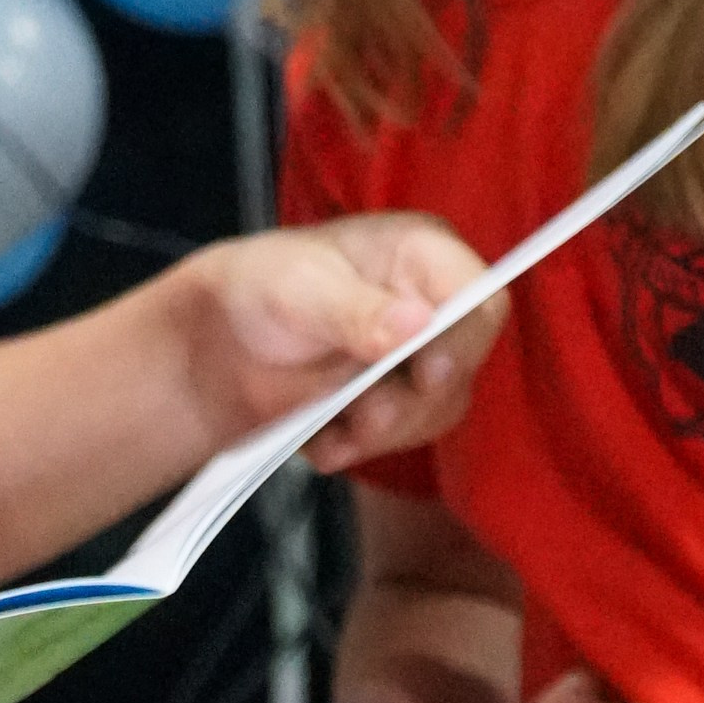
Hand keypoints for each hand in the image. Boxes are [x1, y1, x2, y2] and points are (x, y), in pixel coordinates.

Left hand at [187, 217, 503, 464]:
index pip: (482, 299)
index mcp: (423, 256)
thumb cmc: (262, 287)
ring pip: (437, 411)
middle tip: (364, 409)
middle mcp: (433, 307)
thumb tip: (417, 325)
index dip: (464, 340)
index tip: (426, 372)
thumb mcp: (300, 288)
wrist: (221, 343)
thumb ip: (356, 309)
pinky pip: (399, 440)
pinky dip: (357, 446)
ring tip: (332, 421)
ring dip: (383, 429)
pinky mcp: (397, 404)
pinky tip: (321, 436)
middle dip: (413, 398)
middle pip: (463, 366)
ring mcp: (418, 359)